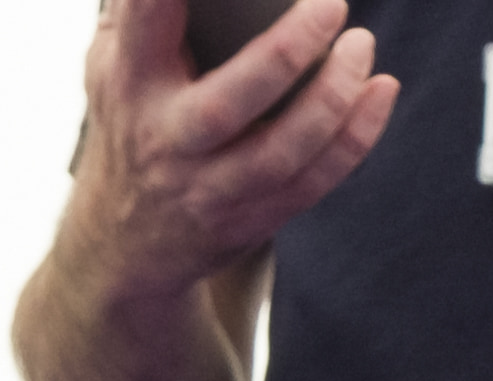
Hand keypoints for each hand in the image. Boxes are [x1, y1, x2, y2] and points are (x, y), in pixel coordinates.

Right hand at [65, 0, 393, 302]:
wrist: (125, 245)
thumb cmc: (132, 121)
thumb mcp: (112, 63)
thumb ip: (136, 10)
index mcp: (130, 81)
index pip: (145, 20)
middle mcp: (168, 140)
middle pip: (229, 104)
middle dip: (287, 53)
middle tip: (332, 4)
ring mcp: (209, 189)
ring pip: (281, 153)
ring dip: (332, 98)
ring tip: (361, 45)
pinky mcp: (248, 221)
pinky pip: (312, 184)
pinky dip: (355, 139)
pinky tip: (380, 91)